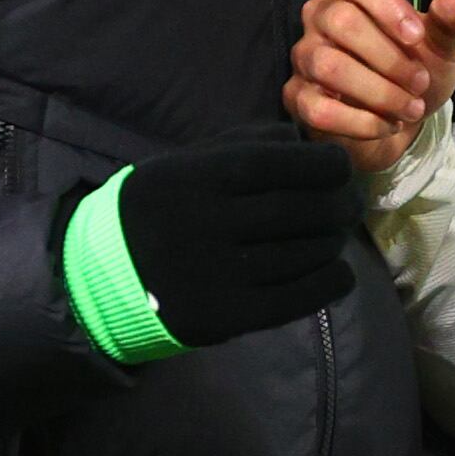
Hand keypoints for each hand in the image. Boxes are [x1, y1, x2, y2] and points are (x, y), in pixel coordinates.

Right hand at [112, 141, 358, 347]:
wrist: (104, 276)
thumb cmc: (162, 208)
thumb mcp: (189, 162)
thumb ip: (246, 143)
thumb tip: (307, 140)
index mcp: (200, 178)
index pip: (280, 164)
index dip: (324, 165)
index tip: (341, 167)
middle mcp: (209, 223)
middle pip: (302, 210)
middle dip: (339, 204)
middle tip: (351, 204)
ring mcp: (217, 273)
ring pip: (304, 253)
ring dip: (332, 242)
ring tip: (334, 236)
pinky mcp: (225, 315)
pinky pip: (296, 298)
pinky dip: (329, 282)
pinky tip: (337, 272)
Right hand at [287, 0, 454, 173]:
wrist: (401, 121)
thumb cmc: (415, 69)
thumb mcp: (442, 46)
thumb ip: (451, 20)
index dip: (388, 6)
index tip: (418, 36)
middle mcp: (320, 18)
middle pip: (342, 22)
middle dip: (389, 58)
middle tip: (420, 82)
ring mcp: (304, 58)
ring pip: (329, 66)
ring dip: (379, 92)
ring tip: (412, 108)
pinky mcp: (297, 98)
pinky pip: (319, 109)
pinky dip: (362, 122)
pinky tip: (388, 125)